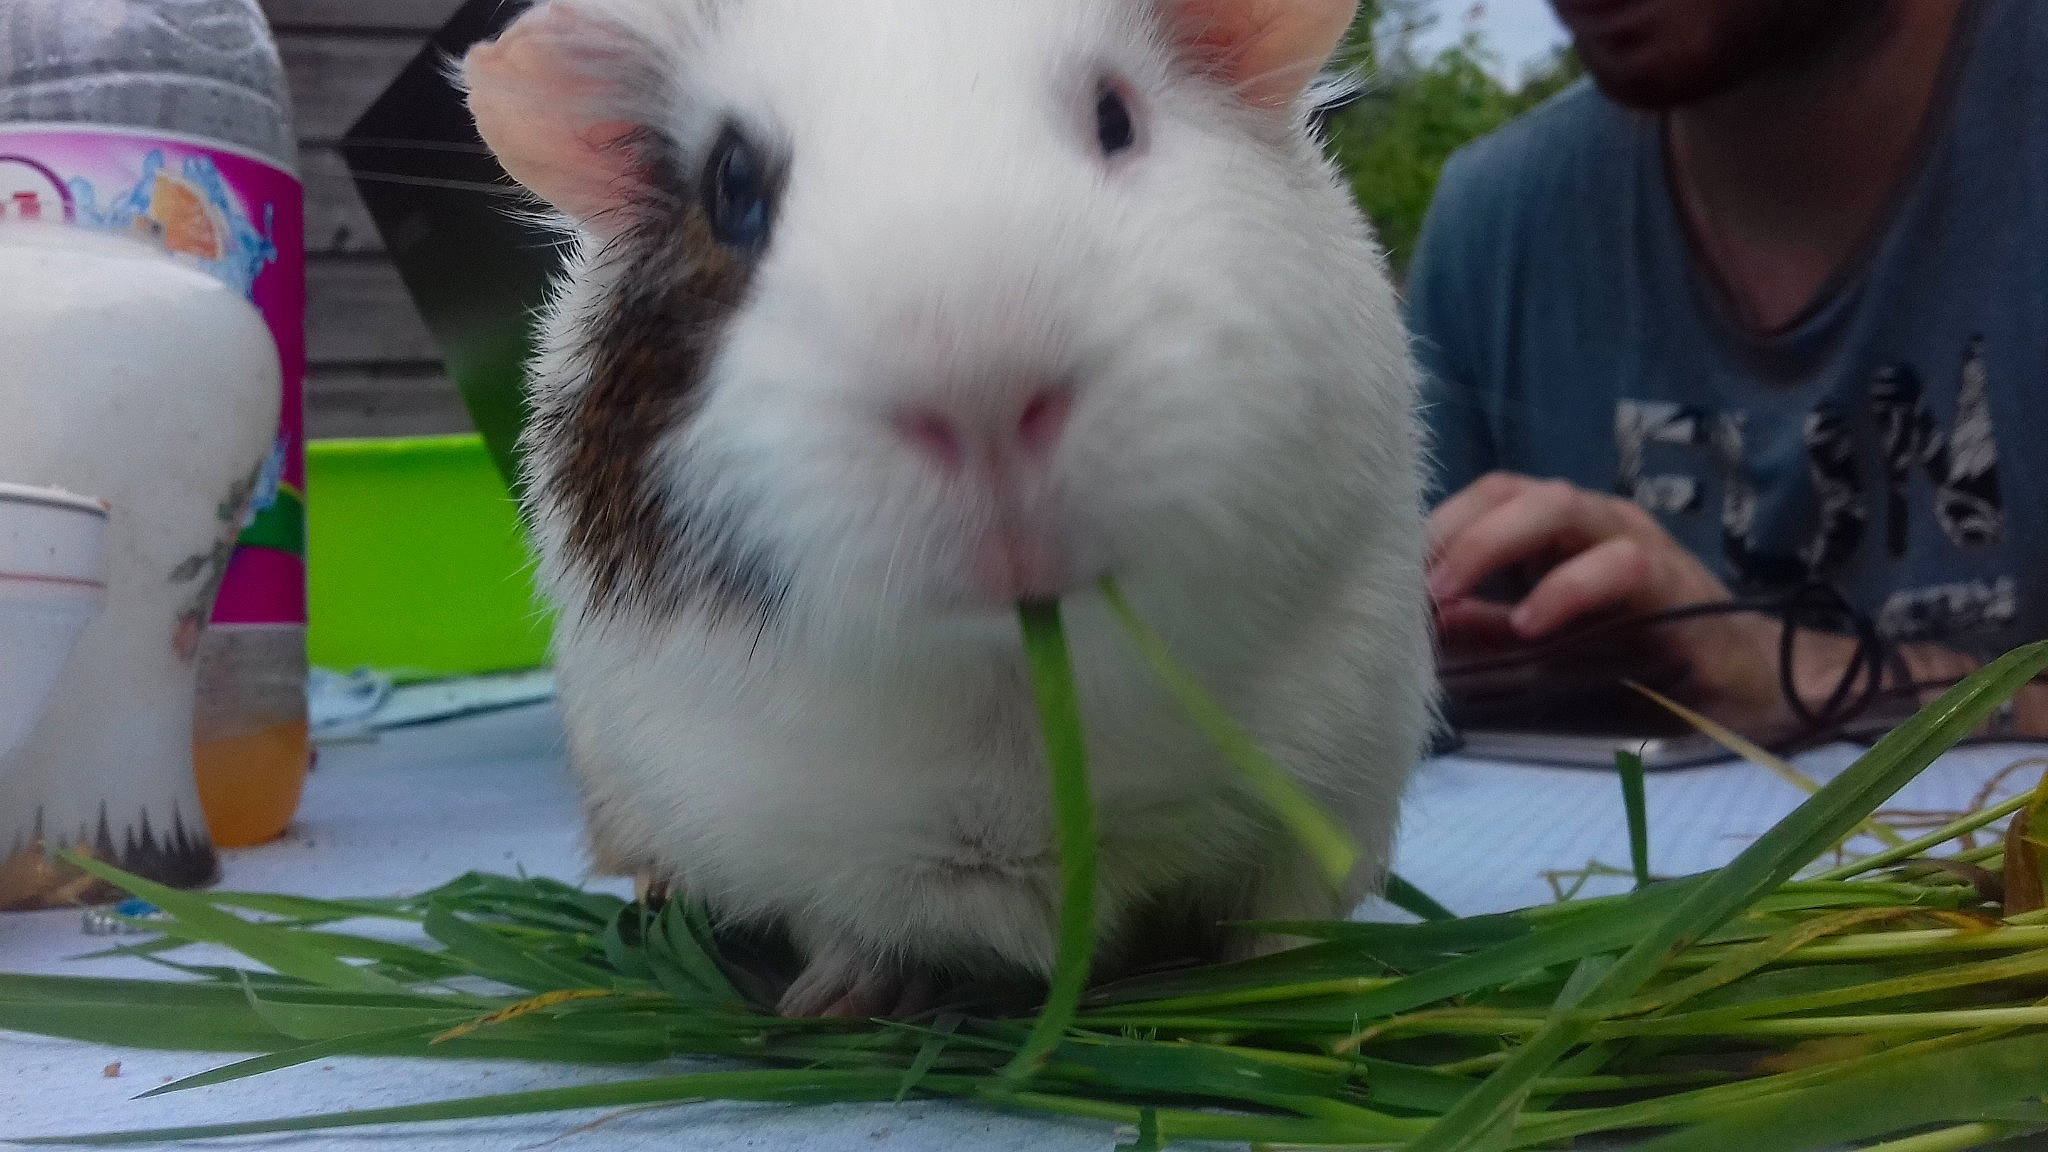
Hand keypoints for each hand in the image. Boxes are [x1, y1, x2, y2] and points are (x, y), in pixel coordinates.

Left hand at [1427, 473, 1833, 740]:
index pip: (1486, 497)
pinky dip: (1564, 589)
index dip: (1435, 524)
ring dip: (1490, 545)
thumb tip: (1418, 624)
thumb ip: (1485, 628)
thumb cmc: (1639, 656)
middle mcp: (1591, 520)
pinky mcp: (1668, 576)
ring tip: (1447, 595)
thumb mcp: (1543, 643)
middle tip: (1410, 582)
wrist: (1741, 682)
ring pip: (1556, 506)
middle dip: (1452, 529)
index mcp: (1557, 531)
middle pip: (1511, 490)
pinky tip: (1527, 623)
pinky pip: (1615, 564)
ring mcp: (1631, 539)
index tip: (1389, 568)